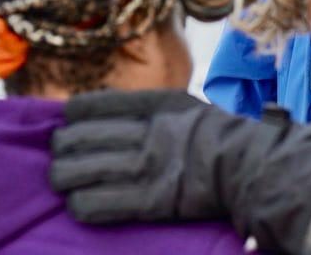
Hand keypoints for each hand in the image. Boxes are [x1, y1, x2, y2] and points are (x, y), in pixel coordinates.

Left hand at [50, 89, 282, 223]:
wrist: (249, 167)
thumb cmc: (215, 136)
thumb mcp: (182, 105)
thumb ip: (145, 106)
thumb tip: (103, 111)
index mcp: (156, 104)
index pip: (93, 105)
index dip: (72, 114)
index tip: (67, 120)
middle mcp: (148, 133)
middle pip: (78, 139)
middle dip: (61, 147)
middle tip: (61, 152)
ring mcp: (148, 168)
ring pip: (79, 172)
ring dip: (64, 176)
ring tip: (64, 179)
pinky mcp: (149, 202)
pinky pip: (96, 205)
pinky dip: (80, 204)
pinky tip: (79, 202)